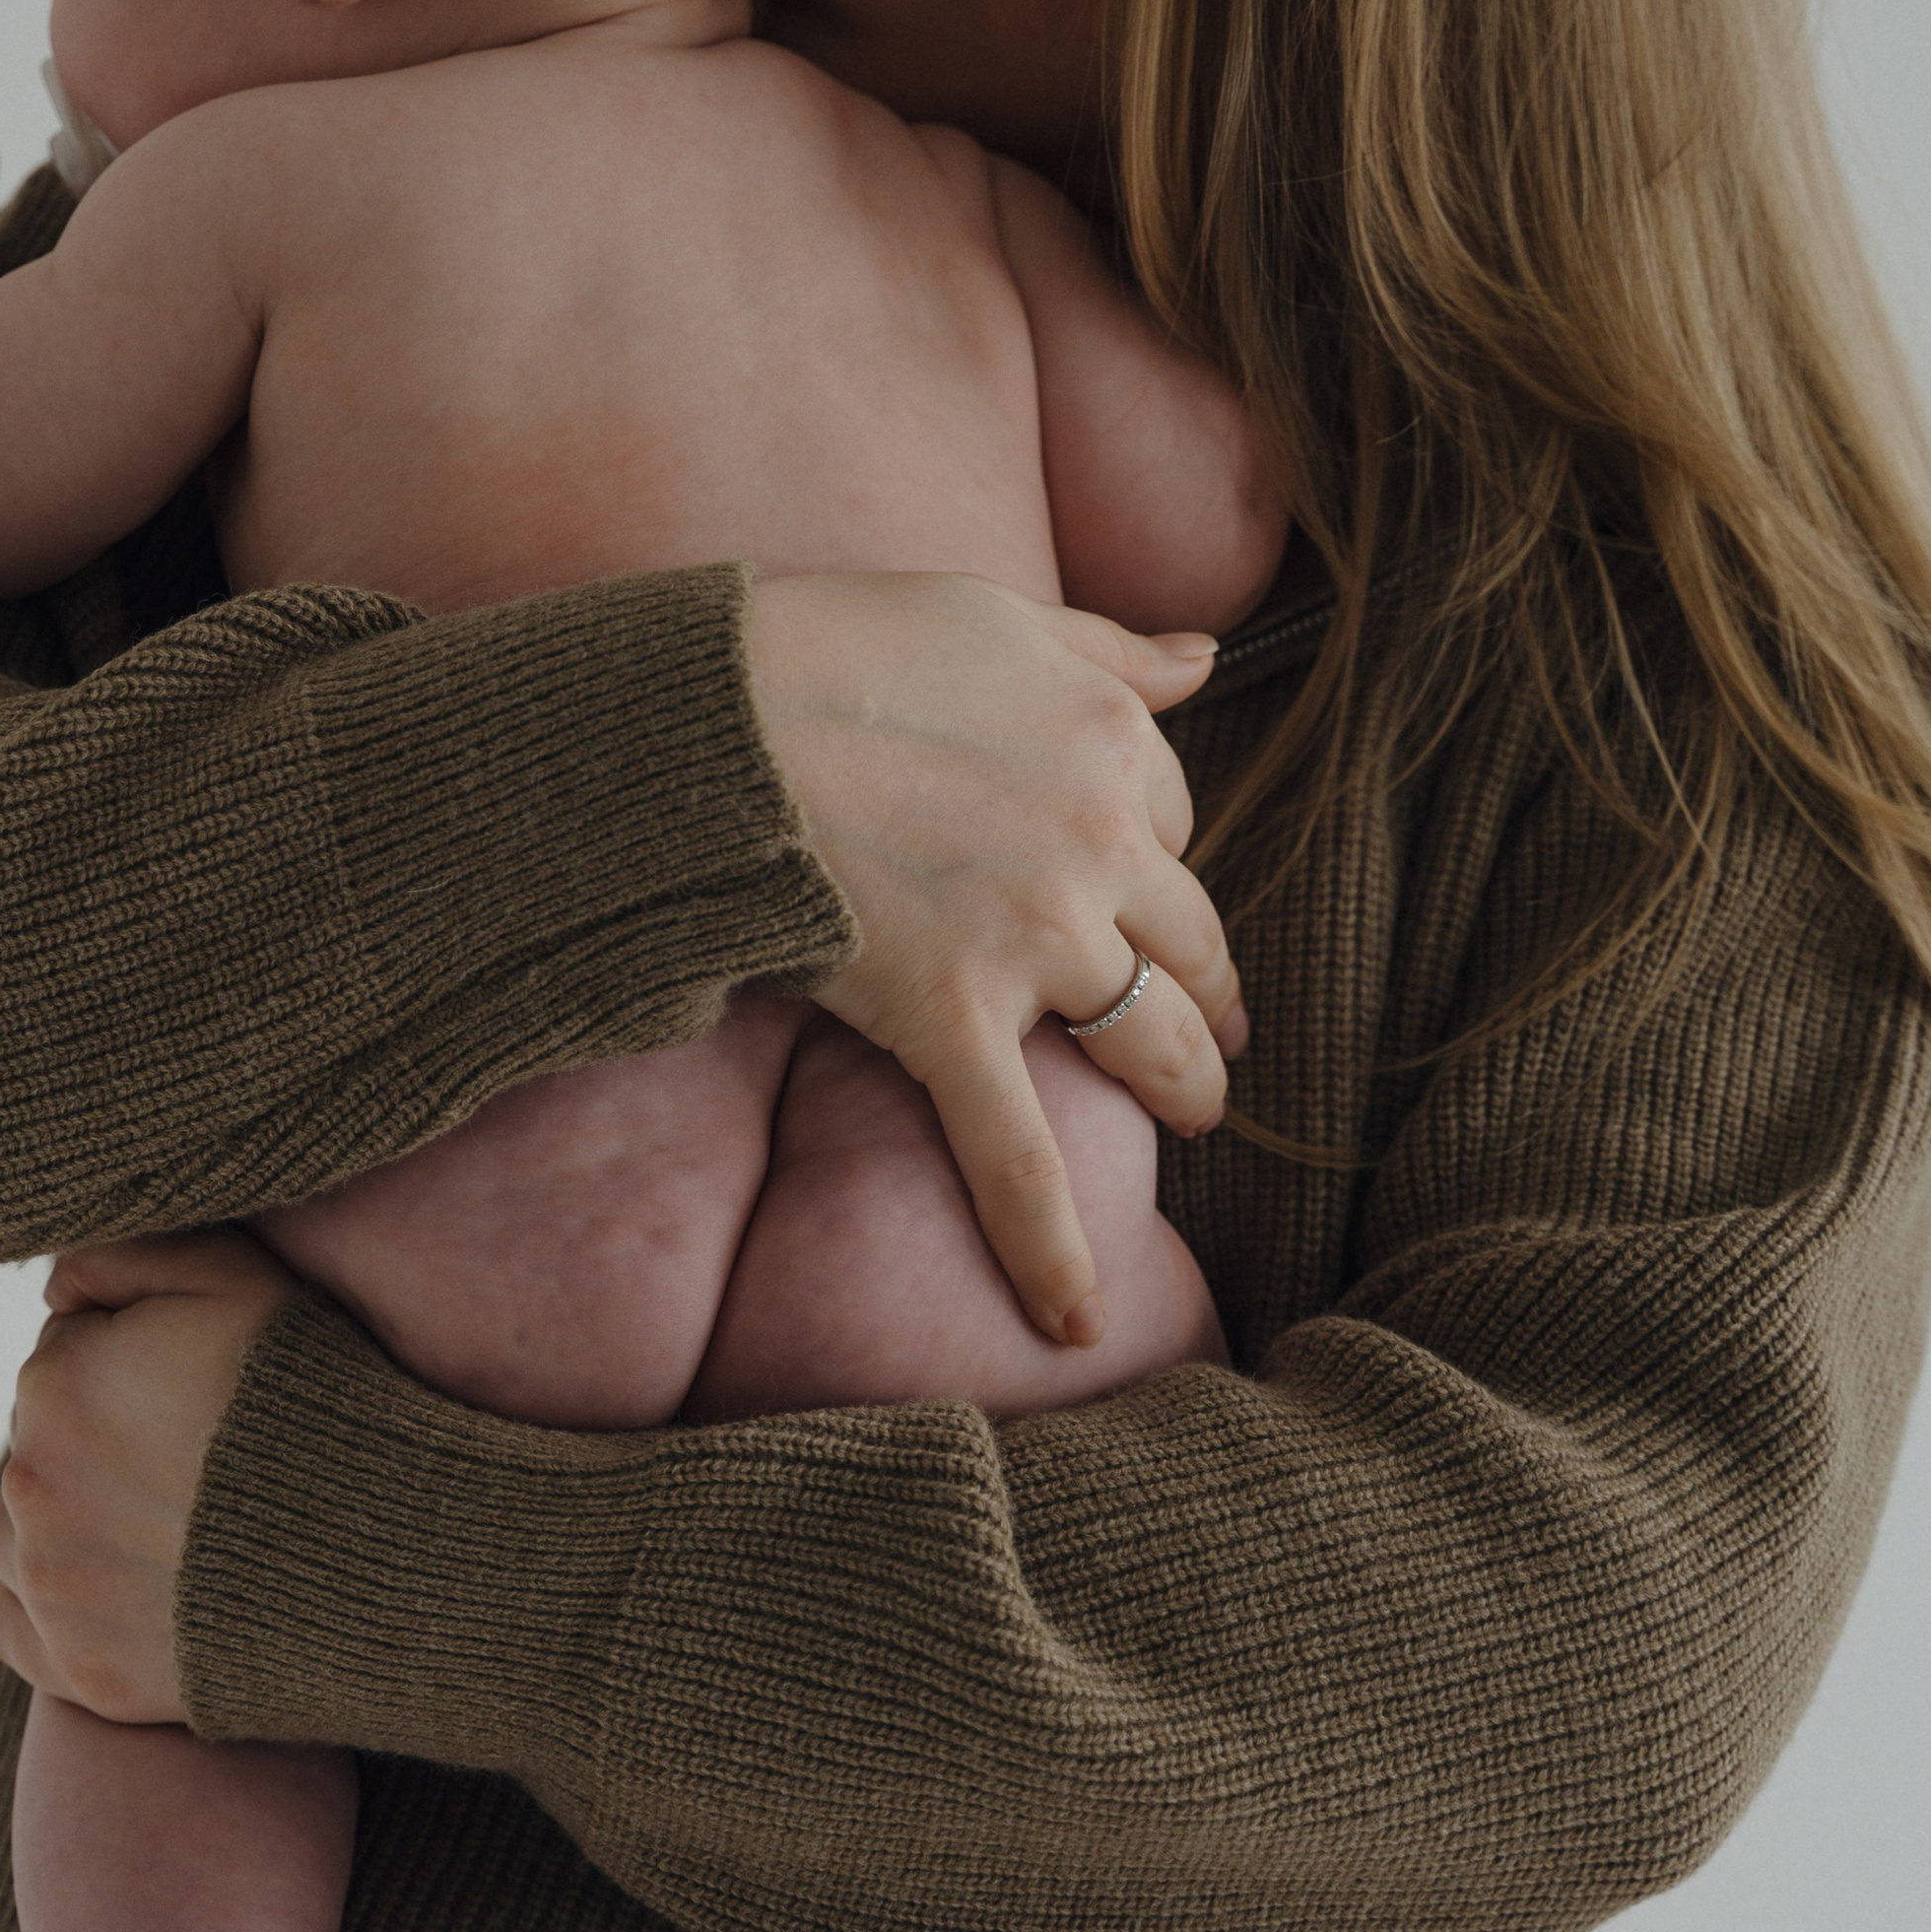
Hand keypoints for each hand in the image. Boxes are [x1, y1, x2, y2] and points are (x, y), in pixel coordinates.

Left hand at [0, 1231, 296, 1723]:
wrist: (381, 1552)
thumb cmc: (313, 1403)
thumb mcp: (232, 1278)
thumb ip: (120, 1254)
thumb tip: (49, 1288)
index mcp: (54, 1382)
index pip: (68, 1355)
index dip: (139, 1367)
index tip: (201, 1392)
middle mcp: (28, 1484)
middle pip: (42, 1444)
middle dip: (102, 1446)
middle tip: (196, 1464)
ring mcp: (49, 1584)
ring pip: (18, 1529)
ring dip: (69, 1521)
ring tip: (168, 1526)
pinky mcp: (77, 1668)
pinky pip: (14, 1622)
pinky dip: (51, 1605)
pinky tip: (123, 1588)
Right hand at [745, 571, 1243, 1352]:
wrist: (718, 715)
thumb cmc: (839, 644)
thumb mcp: (997, 615)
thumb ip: (1110, 649)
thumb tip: (1205, 658)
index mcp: (1114, 744)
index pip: (1167, 819)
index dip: (1143, 852)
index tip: (1119, 876)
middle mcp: (1098, 846)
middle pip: (1191, 939)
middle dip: (1208, 988)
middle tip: (1212, 1026)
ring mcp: (1032, 942)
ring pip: (1147, 1038)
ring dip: (1185, 1083)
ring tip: (1193, 1112)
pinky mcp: (950, 1019)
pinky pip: (1014, 1152)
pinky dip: (1048, 1243)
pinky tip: (1076, 1316)